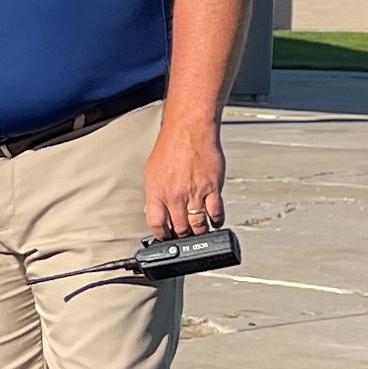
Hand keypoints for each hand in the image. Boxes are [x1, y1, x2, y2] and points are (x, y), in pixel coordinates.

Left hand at [142, 119, 226, 238]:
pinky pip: (215, 213)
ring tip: (198, 233)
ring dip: (198, 232)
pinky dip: (216, 221)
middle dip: (181, 236)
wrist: (190, 131)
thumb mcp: (152, 172)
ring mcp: (194, 194)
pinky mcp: (212, 189)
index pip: (156, 224)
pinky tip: (214, 222)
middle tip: (184, 237)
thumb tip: (153, 211)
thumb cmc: (171, 146)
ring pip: (198, 224)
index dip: (161, 234)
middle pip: (179, 228)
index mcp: (156, 192)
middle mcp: (175, 196)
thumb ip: (154, 194)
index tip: (165, 237)